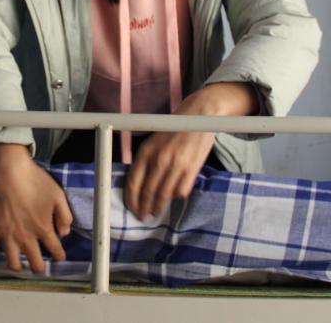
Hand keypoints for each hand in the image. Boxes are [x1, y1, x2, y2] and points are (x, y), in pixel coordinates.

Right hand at [0, 142, 72, 274]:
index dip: (59, 254)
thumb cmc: (35, 181)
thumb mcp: (58, 195)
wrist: (10, 172)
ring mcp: (7, 235)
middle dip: (40, 267)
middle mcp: (26, 237)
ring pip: (13, 262)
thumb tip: (65, 233)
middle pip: (35, 261)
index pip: (55, 249)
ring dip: (19, 267)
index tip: (60, 256)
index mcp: (43, 228)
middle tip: (40, 267)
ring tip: (21, 267)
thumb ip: (65, 216)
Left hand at [124, 82, 257, 219]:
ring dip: (159, 206)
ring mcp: (176, 165)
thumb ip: (146, 161)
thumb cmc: (173, 129)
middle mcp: (159, 159)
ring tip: (156, 211)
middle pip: (147, 192)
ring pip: (164, 195)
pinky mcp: (192, 168)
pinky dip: (176, 197)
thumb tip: (139, 185)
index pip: (133, 181)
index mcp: (146, 151)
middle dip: (144, 207)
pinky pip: (181, 191)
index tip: (132, 208)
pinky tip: (173, 198)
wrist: (199, 115)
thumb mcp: (153, 141)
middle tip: (143, 216)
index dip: (131, 199)